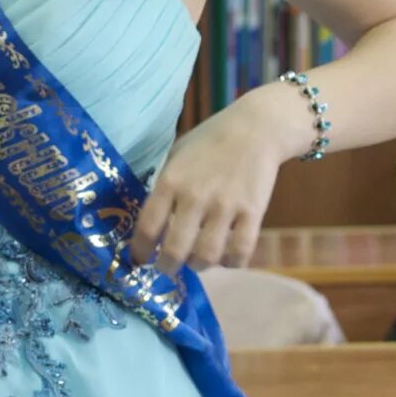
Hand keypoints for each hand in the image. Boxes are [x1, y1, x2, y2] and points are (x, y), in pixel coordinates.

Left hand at [131, 89, 297, 272]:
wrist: (256, 128)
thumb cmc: (210, 141)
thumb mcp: (176, 156)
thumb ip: (164, 186)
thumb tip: (152, 222)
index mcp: (170, 181)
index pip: (147, 228)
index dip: (140, 252)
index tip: (139, 260)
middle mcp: (195, 197)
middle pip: (175, 251)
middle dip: (167, 268)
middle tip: (167, 269)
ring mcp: (225, 206)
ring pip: (207, 256)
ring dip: (198, 266)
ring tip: (197, 261)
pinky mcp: (253, 212)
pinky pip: (240, 251)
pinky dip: (232, 262)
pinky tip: (227, 257)